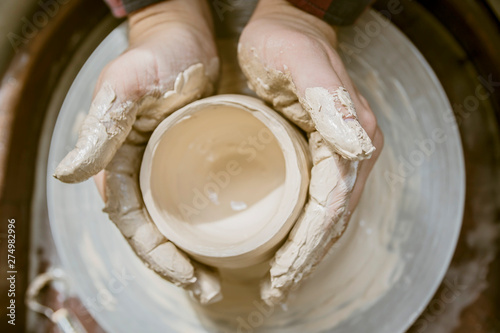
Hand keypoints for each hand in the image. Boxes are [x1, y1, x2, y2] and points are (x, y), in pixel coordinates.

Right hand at [54, 0, 221, 303]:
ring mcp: (166, 168)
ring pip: (176, 224)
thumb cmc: (156, 56)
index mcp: (119, 164)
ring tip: (220, 276)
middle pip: (156, 233)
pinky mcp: (190, 159)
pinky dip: (208, 226)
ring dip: (194, 253)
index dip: (156, 256)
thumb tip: (68, 174)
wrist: (185, 34)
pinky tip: (230, 237)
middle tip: (210, 287)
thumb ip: (101, 129)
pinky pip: (196, 202)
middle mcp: (141, 173)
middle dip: (178, 266)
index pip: (133, 225)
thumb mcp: (126, 89)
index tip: (188, 276)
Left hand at [238, 0, 383, 304]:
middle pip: (331, 220)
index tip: (283, 274)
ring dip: (305, 252)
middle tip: (277, 290)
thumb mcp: (302, 62)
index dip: (308, 244)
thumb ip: (330, 99)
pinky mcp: (320, 152)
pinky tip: (286, 244)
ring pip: (325, 217)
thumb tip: (359, 148)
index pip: (331, 206)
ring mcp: (338, 153)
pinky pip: (316, 202)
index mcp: (352, 136)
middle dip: (305, 259)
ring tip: (281, 280)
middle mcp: (351, 150)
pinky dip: (302, 230)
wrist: (286, 23)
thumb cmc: (286, 39)